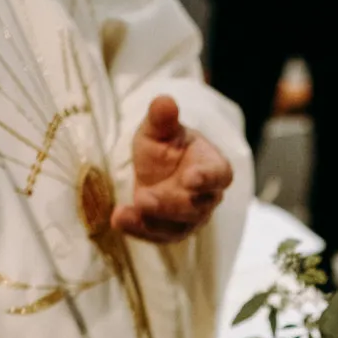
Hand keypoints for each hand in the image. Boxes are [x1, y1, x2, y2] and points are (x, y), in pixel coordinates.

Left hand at [112, 96, 234, 244]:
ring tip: (124, 214)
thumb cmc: (166, 146)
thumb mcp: (160, 128)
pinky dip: (138, 231)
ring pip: (177, 227)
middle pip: (195, 207)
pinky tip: (119, 220)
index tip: (190, 178)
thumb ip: (163, 118)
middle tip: (143, 198)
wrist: (157, 169)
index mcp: (214, 168)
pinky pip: (158, 236)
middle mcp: (207, 197)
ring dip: (151, 222)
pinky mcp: (171, 231)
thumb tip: (164, 101)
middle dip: (169, 205)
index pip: (219, 176)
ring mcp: (191, 218)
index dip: (208, 178)